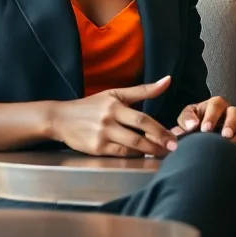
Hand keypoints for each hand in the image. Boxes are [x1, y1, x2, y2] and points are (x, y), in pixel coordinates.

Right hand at [47, 76, 175, 156]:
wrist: (61, 119)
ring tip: (162, 153)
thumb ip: (143, 90)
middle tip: (173, 149)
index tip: (174, 137)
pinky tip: (143, 155)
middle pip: (139, 135)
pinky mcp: (96, 149)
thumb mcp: (115, 94)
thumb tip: (168, 80)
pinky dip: (134, 156)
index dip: (160, 130)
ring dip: (149, 152)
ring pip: (131, 148)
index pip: (143, 119)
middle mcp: (108, 121)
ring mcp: (102, 136)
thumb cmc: (91, 106)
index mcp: (115, 105)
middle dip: (158, 144)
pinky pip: (120, 154)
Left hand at [172, 96, 235, 146]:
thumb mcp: (185, 120)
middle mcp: (226, 112)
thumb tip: (192, 124)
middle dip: (229, 123)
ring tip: (230, 141)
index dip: (212, 116)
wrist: (196, 142)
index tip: (205, 128)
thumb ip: (186, 120)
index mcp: (212, 106)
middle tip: (223, 135)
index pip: (216, 104)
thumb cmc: (192, 127)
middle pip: (233, 112)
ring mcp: (235, 123)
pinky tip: (235, 146)